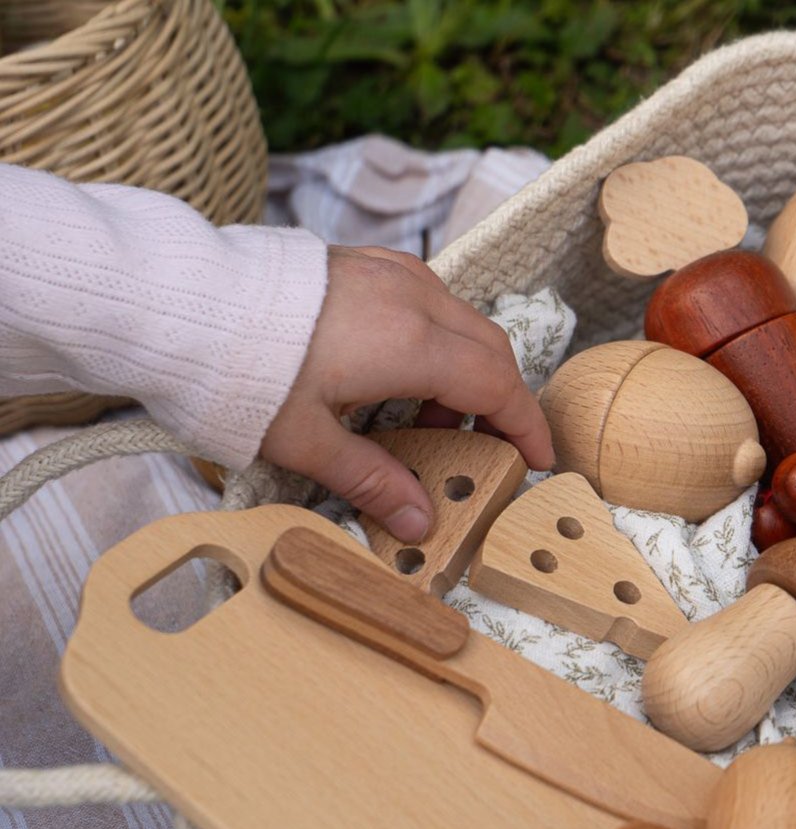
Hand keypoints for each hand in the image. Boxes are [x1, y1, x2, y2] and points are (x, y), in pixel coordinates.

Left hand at [261, 246, 553, 541]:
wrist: (181, 301)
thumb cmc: (239, 372)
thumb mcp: (307, 442)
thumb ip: (372, 481)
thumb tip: (420, 521)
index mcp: (409, 343)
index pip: (497, 386)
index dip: (525, 426)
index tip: (537, 459)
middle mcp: (413, 298)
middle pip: (490, 351)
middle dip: (498, 403)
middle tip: (480, 449)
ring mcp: (391, 272)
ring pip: (463, 323)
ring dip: (465, 372)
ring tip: (424, 419)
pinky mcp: (368, 263)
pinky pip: (430, 301)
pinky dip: (438, 341)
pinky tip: (401, 373)